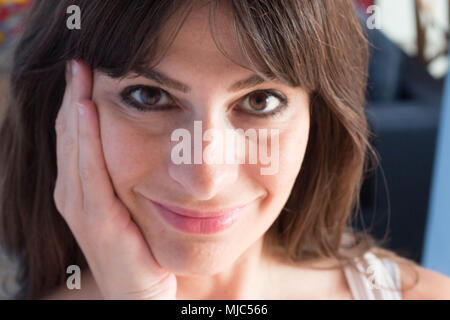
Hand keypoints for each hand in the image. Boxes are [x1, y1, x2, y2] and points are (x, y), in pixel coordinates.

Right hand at [53, 59, 176, 298]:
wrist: (145, 295)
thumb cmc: (142, 250)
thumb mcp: (132, 207)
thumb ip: (126, 178)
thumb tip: (143, 142)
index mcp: (83, 193)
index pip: (76, 139)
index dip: (76, 103)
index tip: (85, 69)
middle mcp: (76, 199)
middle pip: (70, 138)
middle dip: (72, 97)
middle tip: (78, 60)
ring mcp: (83, 212)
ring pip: (75, 149)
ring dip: (74, 109)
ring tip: (78, 73)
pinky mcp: (100, 226)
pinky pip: (91, 175)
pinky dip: (85, 140)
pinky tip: (86, 109)